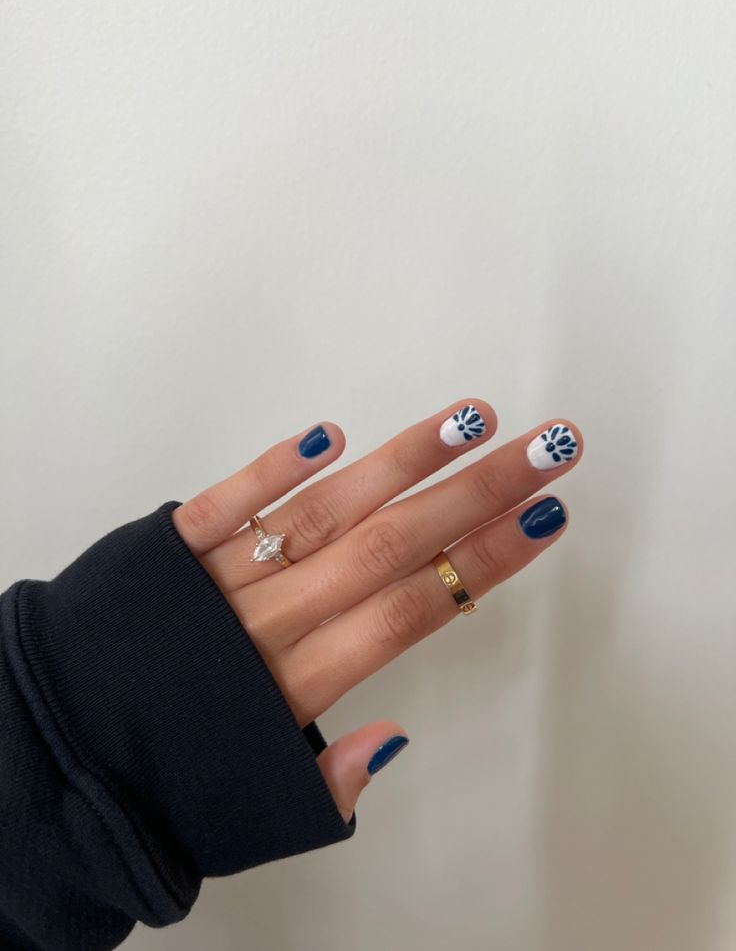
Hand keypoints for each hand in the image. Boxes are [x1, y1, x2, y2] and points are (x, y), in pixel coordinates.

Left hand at [171, 401, 582, 821]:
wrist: (53, 749)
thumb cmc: (163, 775)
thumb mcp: (254, 804)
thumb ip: (329, 780)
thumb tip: (394, 738)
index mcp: (292, 688)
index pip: (410, 611)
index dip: (483, 561)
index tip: (544, 518)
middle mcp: (265, 624)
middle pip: (389, 549)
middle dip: (476, 495)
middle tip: (546, 448)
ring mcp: (217, 579)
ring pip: (325, 512)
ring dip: (400, 464)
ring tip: (467, 422)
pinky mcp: (167, 550)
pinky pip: (227, 504)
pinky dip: (274, 470)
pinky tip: (330, 436)